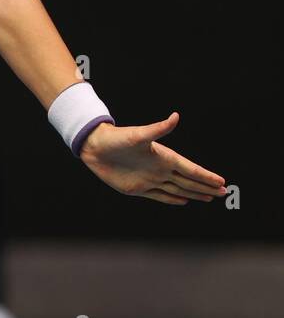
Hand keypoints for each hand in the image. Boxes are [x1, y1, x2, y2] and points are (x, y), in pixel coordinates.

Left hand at [79, 112, 226, 204]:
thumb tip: (176, 116)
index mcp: (163, 157)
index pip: (191, 170)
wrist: (94, 146)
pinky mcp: (137, 188)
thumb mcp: (139, 134)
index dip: (206, 176)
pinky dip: (172, 199)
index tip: (223, 181)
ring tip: (209, 197)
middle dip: (206, 187)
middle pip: (189, 181)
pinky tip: (183, 201)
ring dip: (194, 193)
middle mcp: (159, 169)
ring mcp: (149, 179)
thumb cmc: (116, 138)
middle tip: (224, 192)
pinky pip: (159, 195)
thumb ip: (159, 128)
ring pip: (178, 189)